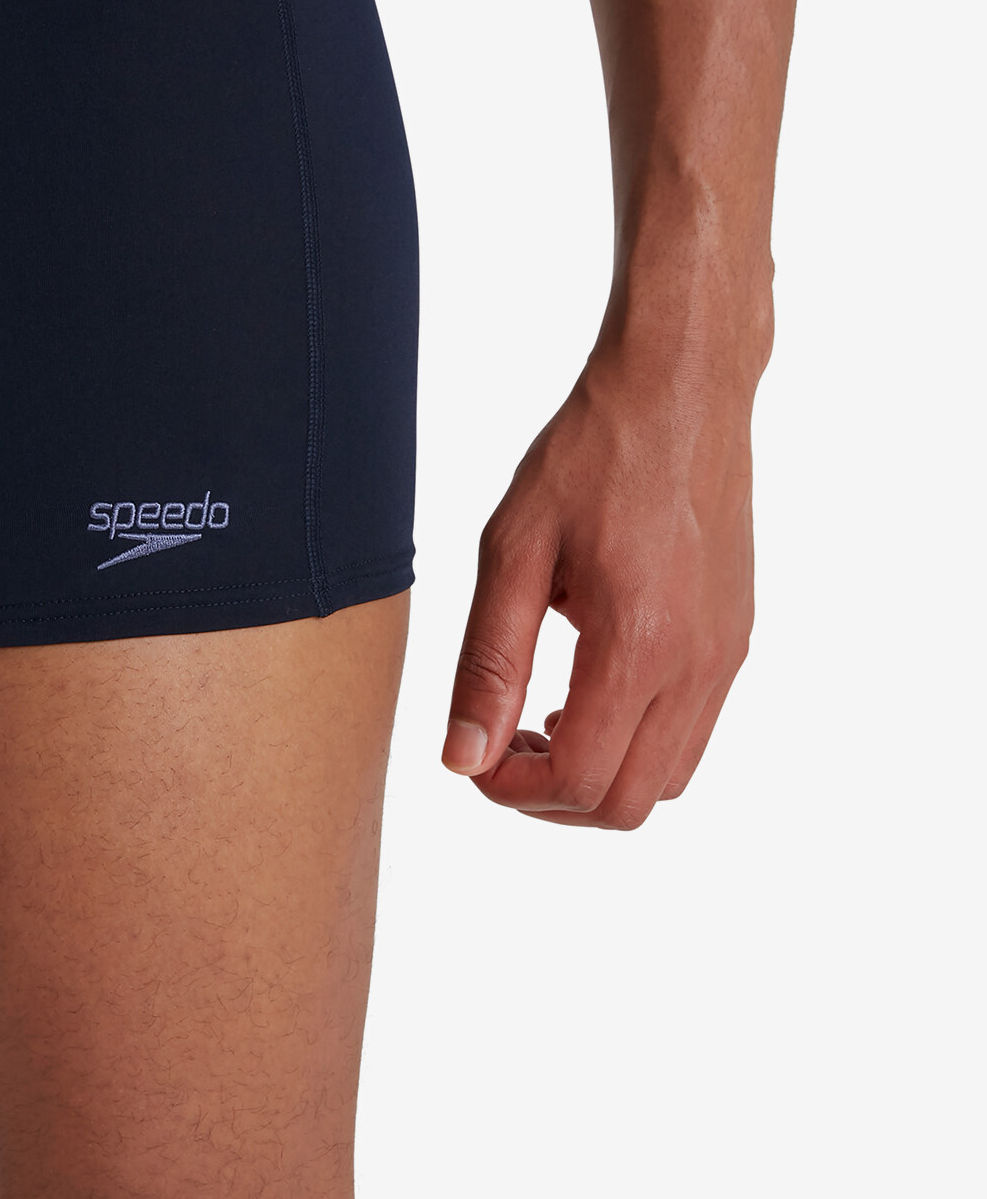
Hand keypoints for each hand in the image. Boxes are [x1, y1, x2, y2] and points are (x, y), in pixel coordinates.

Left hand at [441, 345, 755, 827]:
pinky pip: (692, 733)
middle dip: (553, 797)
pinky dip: (637, 742)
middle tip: (499, 745)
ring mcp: (728, 657)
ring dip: (598, 774)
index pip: (581, 780)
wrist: (679, 394)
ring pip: (670, 780)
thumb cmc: (588, 458)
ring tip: (539, 716)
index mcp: (639, 644)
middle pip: (631, 804)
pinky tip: (586, 689)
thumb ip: (488, 662)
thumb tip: (462, 757)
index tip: (472, 756)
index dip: (512, 790)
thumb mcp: (511, 551)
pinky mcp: (736, 641)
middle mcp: (699, 665)